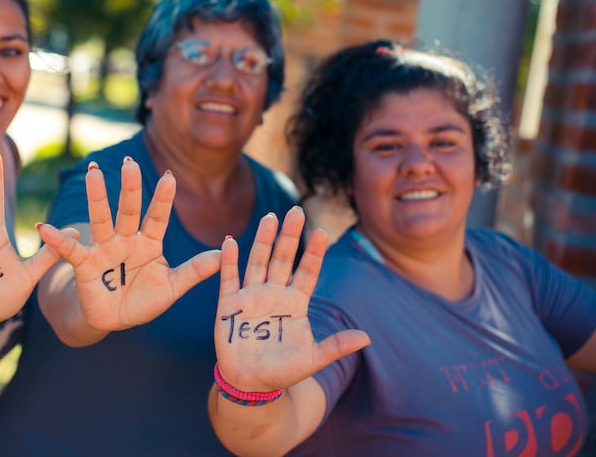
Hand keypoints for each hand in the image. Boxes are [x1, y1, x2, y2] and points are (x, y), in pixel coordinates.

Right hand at [37, 157, 220, 331]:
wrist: (114, 319)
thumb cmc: (144, 299)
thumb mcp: (173, 288)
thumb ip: (195, 271)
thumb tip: (224, 252)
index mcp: (149, 243)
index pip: (158, 217)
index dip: (163, 199)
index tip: (169, 177)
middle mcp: (126, 240)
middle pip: (128, 210)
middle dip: (129, 188)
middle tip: (130, 163)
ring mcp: (104, 249)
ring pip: (101, 220)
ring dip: (97, 198)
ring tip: (93, 174)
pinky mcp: (85, 264)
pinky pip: (71, 251)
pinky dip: (59, 240)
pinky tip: (45, 228)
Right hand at [213, 207, 369, 392]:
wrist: (251, 384)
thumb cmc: (283, 371)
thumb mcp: (313, 359)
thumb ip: (336, 346)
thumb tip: (366, 338)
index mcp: (295, 303)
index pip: (307, 272)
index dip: (314, 253)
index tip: (323, 232)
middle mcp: (274, 294)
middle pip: (283, 259)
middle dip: (289, 236)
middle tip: (296, 210)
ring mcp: (251, 297)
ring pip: (258, 262)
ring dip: (262, 240)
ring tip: (269, 217)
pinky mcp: (229, 305)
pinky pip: (229, 279)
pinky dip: (229, 261)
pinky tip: (229, 241)